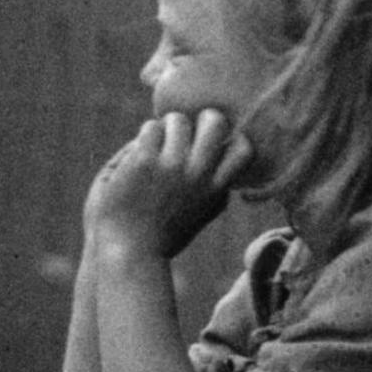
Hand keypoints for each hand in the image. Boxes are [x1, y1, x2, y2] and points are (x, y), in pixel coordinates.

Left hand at [84, 109, 256, 259]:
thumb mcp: (200, 219)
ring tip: (155, 144)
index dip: (231, 138)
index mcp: (215, 189)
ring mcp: (172, 166)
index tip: (215, 144)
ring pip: (177, 120)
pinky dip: (144, 137)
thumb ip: (215, 198)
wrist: (127, 253)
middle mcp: (199, 174)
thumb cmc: (161, 238)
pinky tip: (137, 155)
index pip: (244, 149)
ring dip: (165, 127)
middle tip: (186, 130)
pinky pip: (150, 129)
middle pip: (214, 121)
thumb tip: (228, 178)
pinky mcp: (144, 162)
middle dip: (201, 117)